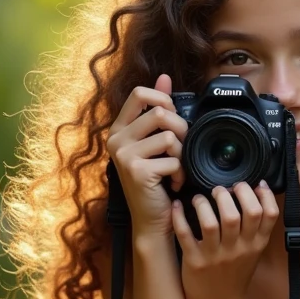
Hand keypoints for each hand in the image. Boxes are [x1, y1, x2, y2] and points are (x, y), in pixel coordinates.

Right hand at [105, 73, 187, 237]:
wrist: (152, 220)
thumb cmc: (156, 183)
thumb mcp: (155, 143)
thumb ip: (157, 110)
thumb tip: (165, 78)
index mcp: (119, 129)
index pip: (139, 93)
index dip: (163, 100)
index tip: (172, 118)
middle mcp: (116, 140)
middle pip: (160, 113)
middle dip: (182, 129)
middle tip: (182, 150)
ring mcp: (124, 155)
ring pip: (170, 136)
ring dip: (182, 155)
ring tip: (177, 169)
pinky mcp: (137, 171)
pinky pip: (172, 160)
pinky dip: (181, 173)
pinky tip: (173, 184)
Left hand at [171, 180, 278, 298]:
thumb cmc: (235, 274)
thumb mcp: (254, 252)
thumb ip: (257, 227)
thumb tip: (259, 192)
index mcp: (256, 244)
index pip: (269, 214)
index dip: (262, 194)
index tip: (253, 185)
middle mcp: (239, 249)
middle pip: (243, 213)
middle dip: (234, 193)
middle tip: (222, 189)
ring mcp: (216, 256)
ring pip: (213, 223)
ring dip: (205, 203)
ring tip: (200, 198)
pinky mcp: (195, 262)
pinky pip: (185, 235)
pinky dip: (179, 218)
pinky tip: (177, 207)